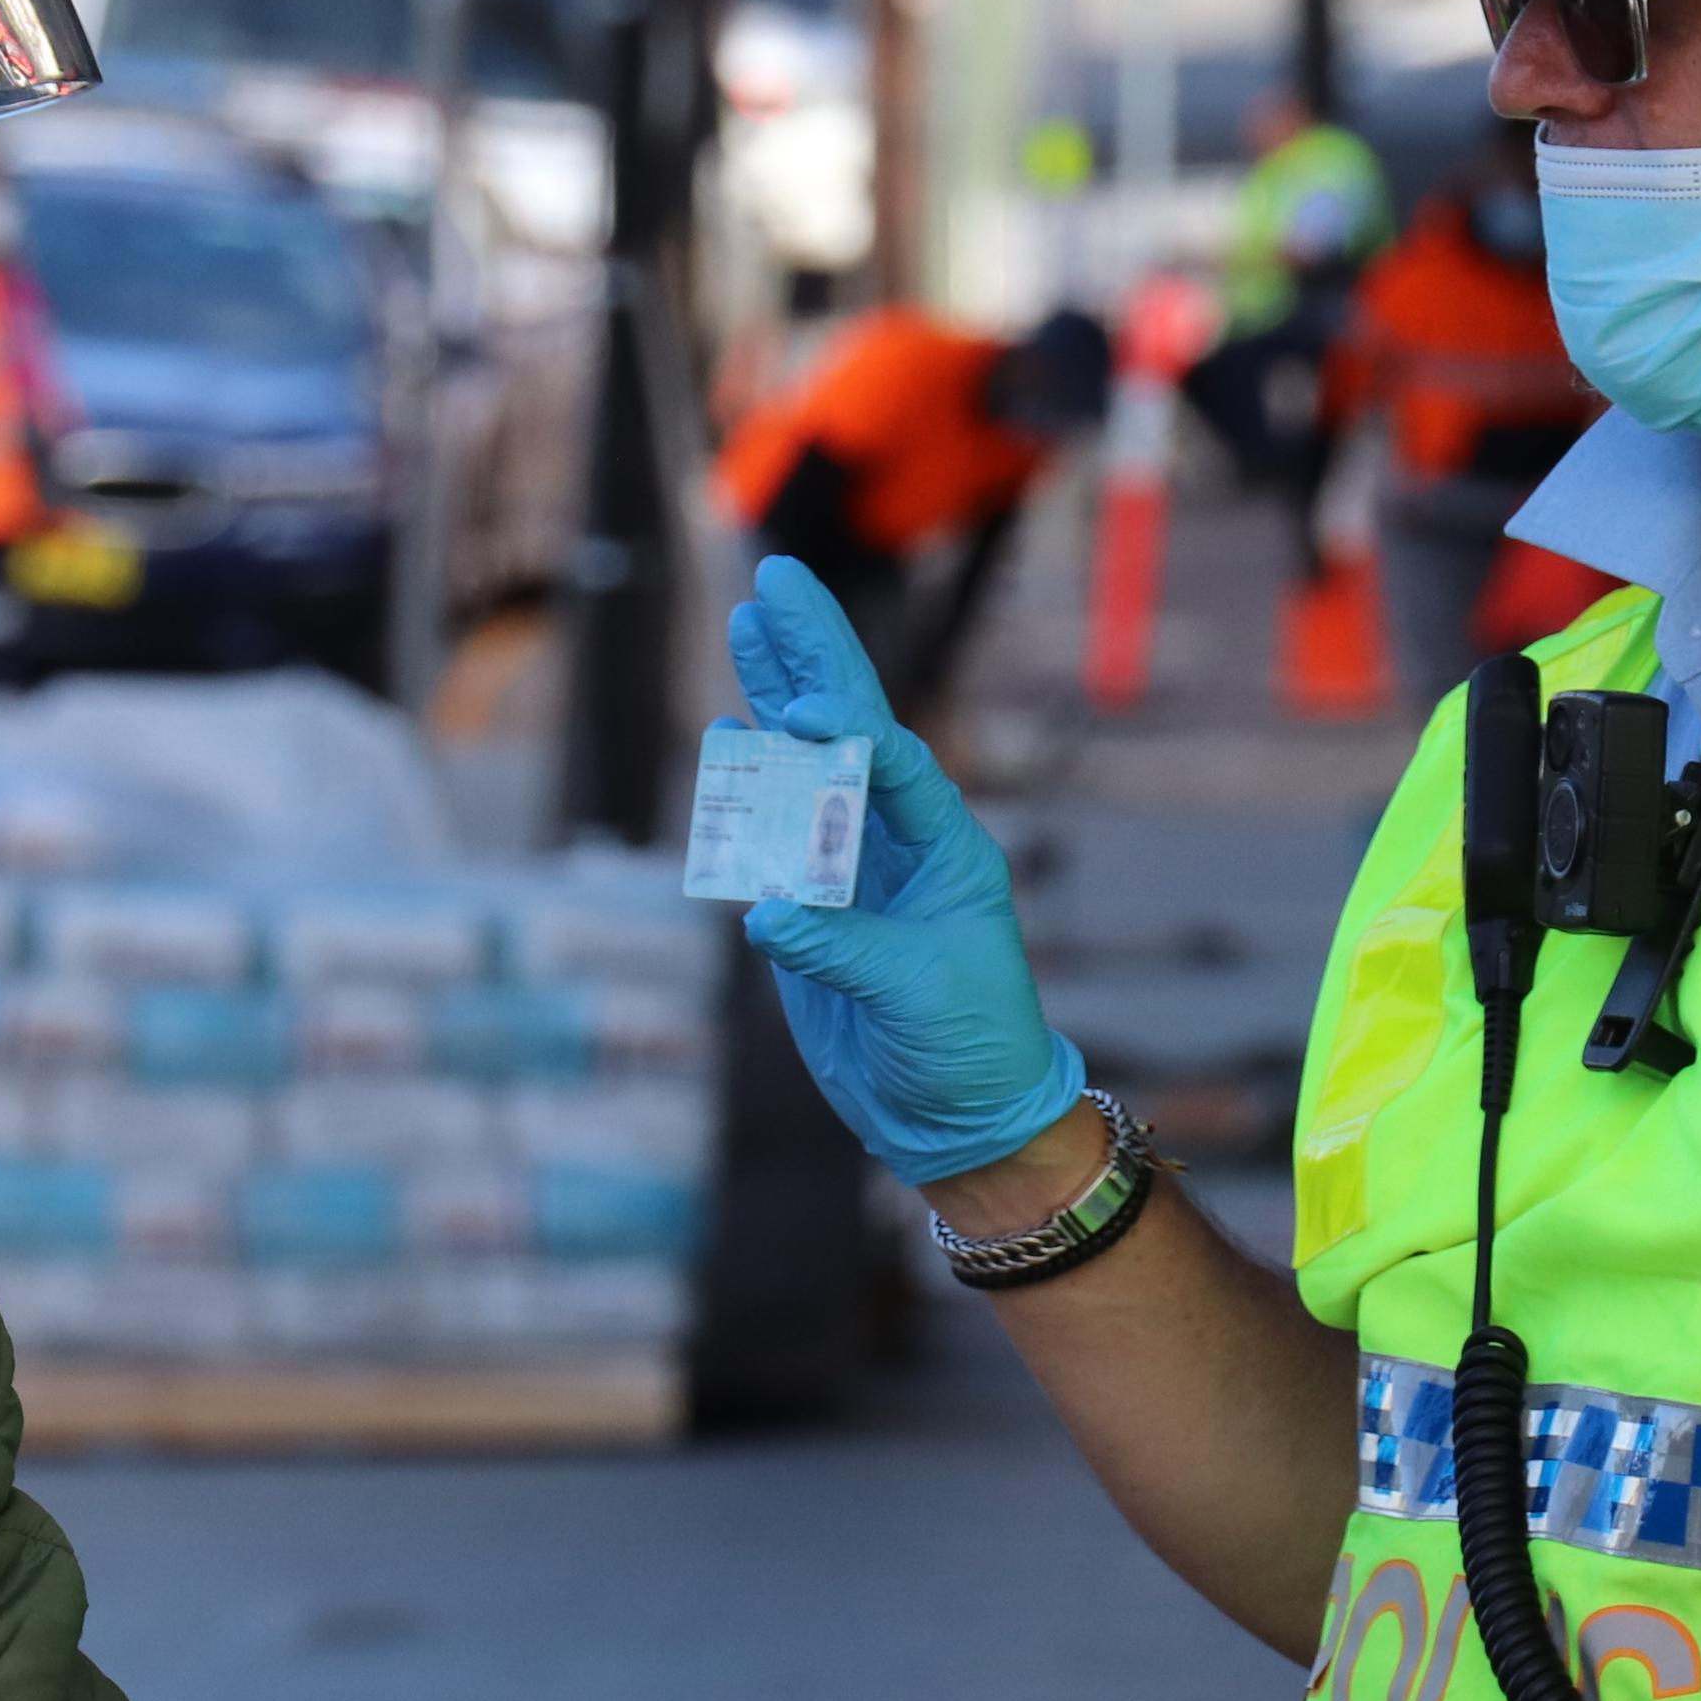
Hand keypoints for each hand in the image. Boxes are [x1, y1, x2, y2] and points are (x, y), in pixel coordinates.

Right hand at [723, 556, 1086, 1185]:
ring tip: (747, 626)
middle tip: (774, 581)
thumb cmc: (970, 1049)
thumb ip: (846, 949)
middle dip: (811, 656)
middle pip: (848, 729)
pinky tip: (730, 730)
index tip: (805, 710)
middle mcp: (898, 840)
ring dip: (775, 696)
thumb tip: (771, 913)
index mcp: (945, 848)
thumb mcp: (920, 995)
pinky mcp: (813, 908)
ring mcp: (852, 869)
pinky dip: (747, 780)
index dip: (850, 729)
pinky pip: (772, 831)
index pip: (894, 765)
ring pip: (805, 764)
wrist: (957, 1119)